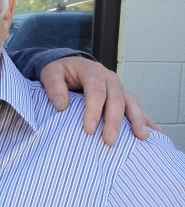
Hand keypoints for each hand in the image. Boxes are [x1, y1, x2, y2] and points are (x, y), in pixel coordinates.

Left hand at [39, 56, 158, 144]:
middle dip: (114, 121)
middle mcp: (109, 78)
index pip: (96, 92)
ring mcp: (119, 87)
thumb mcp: (50, 73)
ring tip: (142, 137)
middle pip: (116, 100)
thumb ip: (54, 87)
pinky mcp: (123, 96)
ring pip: (131, 103)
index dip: (93, 111)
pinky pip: (136, 108)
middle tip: (109, 141)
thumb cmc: (60, 71)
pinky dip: (146, 120)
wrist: (69, 65)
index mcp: (92, 71)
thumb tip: (61, 105)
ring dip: (137, 121)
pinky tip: (155, 133)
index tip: (88, 129)